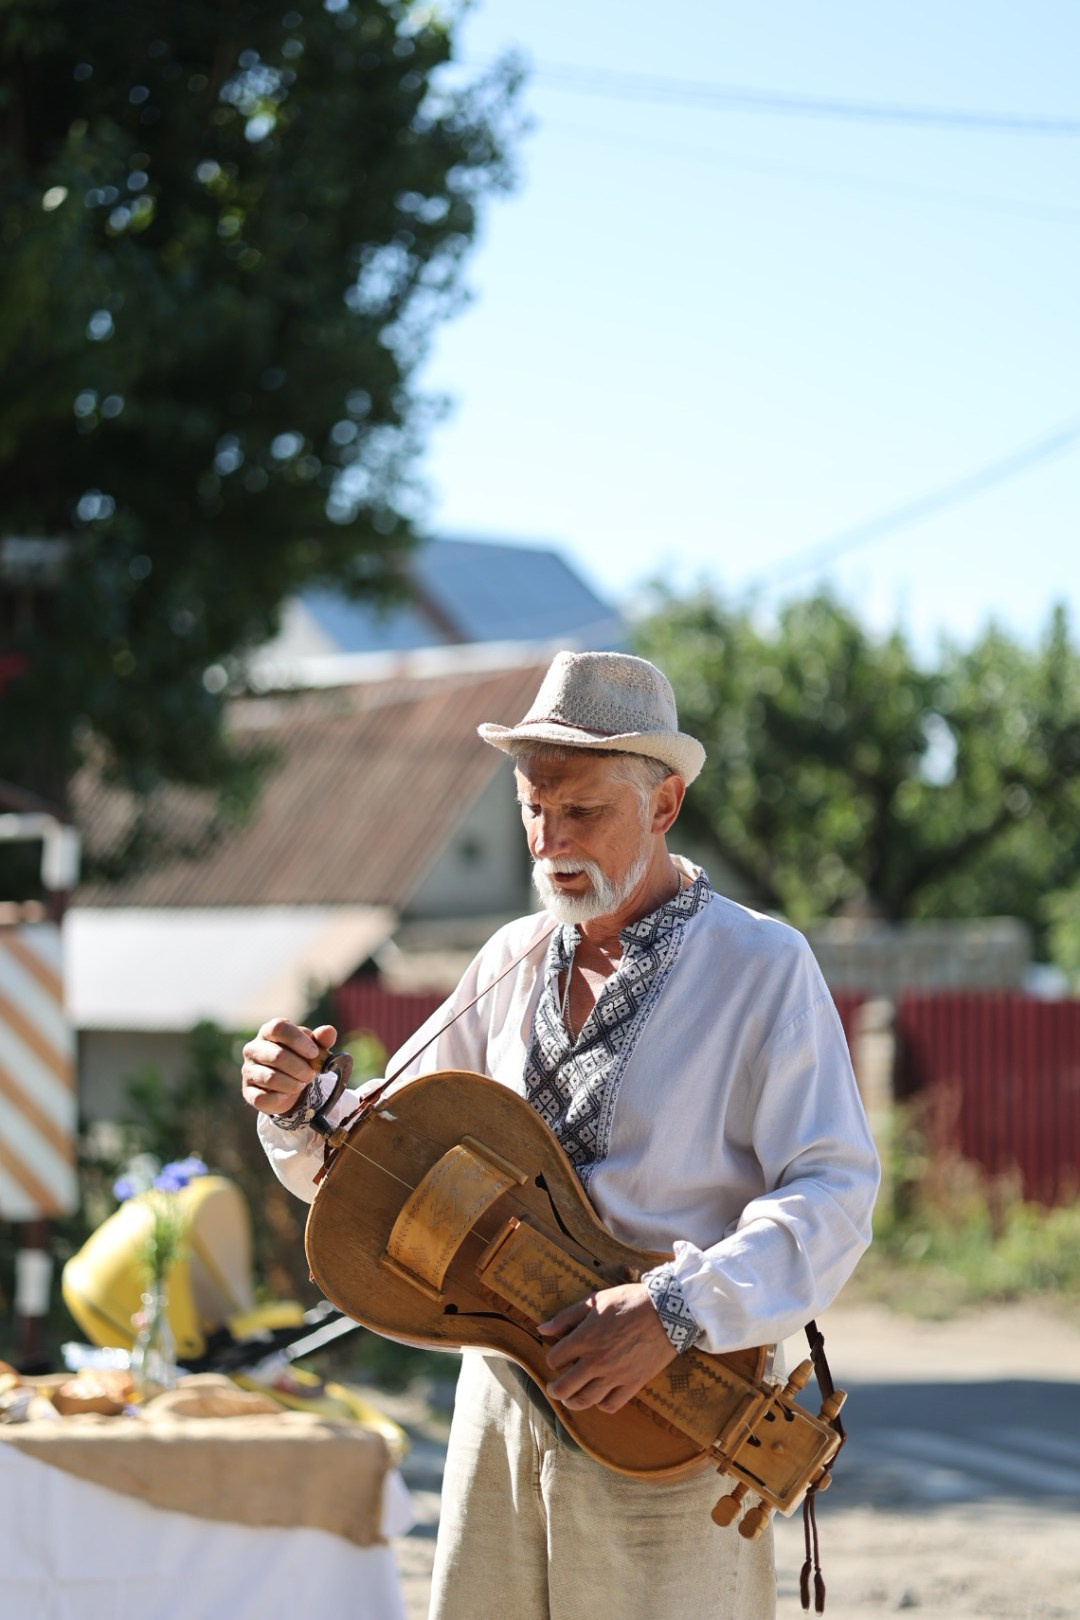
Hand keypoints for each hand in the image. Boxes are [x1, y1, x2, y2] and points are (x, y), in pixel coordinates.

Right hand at [241, 1018, 336, 1114]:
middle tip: (311, 1074)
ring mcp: (248, 1070)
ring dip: (293, 1084)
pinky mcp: (248, 1092)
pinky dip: (281, 1097)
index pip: (278, 1027)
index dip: (298, 1040)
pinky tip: (288, 1094)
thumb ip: (322, 1039)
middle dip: (300, 1068)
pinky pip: (264, 1097)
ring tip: (301, 1084)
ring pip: (271, 1078)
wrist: (290, 1086)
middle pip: (277, 1055)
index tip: (314, 1053)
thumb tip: (329, 1031)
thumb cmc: (300, 1059)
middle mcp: (253, 1048)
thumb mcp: (313, 1048)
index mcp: (268, 1031)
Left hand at [537, 1282, 676, 1412]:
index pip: (555, 1359)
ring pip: (585, 1401)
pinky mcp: (633, 1383)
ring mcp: (615, 1375)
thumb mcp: (595, 1301)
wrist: (667, 1311)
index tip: (558, 1357)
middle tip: (553, 1388)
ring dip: (572, 1402)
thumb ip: (566, 1317)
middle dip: (554, 1389)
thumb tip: (542, 1329)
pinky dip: (601, 1404)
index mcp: (585, 1339)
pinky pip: (611, 1405)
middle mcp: (597, 1361)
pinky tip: (599, 1396)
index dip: (552, 1359)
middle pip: (564, 1388)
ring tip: (570, 1398)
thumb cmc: (629, 1302)